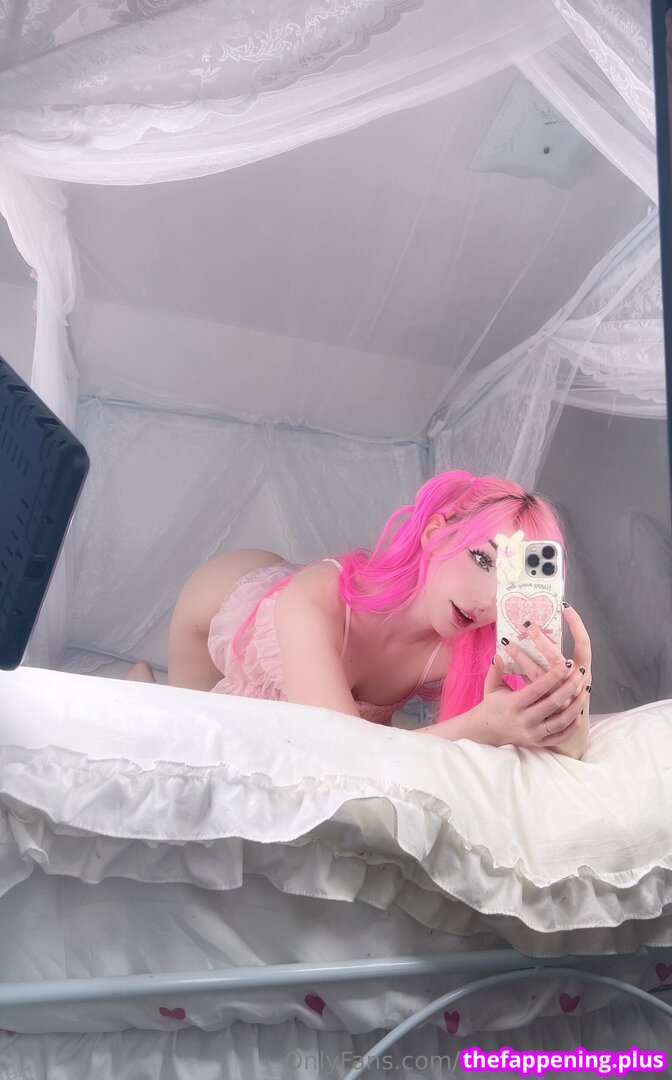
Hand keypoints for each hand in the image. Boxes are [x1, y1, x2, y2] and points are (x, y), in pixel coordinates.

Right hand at [499, 605, 591, 752]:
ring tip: (586, 690)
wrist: (488, 732)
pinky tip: (579, 713)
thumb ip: (495, 671)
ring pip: (561, 721)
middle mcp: (525, 720)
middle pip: (553, 703)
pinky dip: (572, 726)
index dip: (554, 675)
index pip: (538, 688)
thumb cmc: (492, 706)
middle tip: (581, 673)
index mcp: (514, 704)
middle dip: (570, 686)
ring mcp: (533, 733)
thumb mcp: (491, 688)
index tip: (567, 663)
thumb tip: (498, 655)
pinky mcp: (539, 742)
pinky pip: (560, 736)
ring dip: (576, 706)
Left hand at [501, 604, 591, 695]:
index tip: (565, 607)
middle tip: (528, 624)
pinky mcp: (542, 704)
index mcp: (583, 671)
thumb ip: (557, 659)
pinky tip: (503, 659)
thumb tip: (543, 633)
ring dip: (521, 655)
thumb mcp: (568, 679)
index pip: (584, 643)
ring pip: (538, 671)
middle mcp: (573, 682)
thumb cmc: (565, 700)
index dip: (577, 625)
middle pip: (556, 656)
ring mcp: (557, 695)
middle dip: (541, 638)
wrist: (568, 732)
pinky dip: (517, 669)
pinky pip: (528, 684)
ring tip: (508, 642)